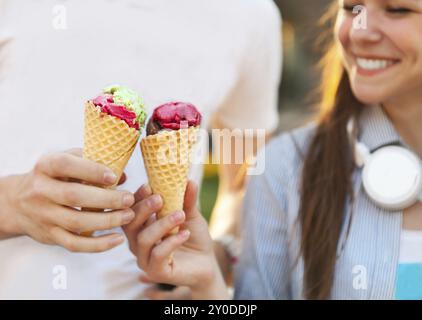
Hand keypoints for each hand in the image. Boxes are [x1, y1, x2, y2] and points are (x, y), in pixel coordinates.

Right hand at [2, 149, 134, 251]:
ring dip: (107, 220)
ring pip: (76, 222)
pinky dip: (98, 244)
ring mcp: (44, 216)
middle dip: (106, 199)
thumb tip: (123, 176)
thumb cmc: (53, 177)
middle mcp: (41, 191)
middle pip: (74, 196)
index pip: (66, 165)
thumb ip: (93, 162)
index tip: (114, 176)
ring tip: (129, 215)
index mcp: (45, 166)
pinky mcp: (50, 236)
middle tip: (128, 199)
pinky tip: (117, 239)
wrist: (18, 203)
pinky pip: (75, 244)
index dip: (91, 170)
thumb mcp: (66, 161)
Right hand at [124, 181, 227, 298]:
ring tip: (180, 215)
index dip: (137, 198)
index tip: (149, 185)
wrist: (207, 262)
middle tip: (160, 198)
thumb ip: (187, 200)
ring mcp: (145, 259)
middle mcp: (138, 242)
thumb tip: (188, 180)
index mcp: (142, 226)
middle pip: (130, 224)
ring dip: (162, 224)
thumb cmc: (193, 236)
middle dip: (143, 209)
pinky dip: (171, 242)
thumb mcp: (190, 215)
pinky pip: (157, 255)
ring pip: (143, 239)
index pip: (131, 211)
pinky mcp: (156, 272)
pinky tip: (184, 233)